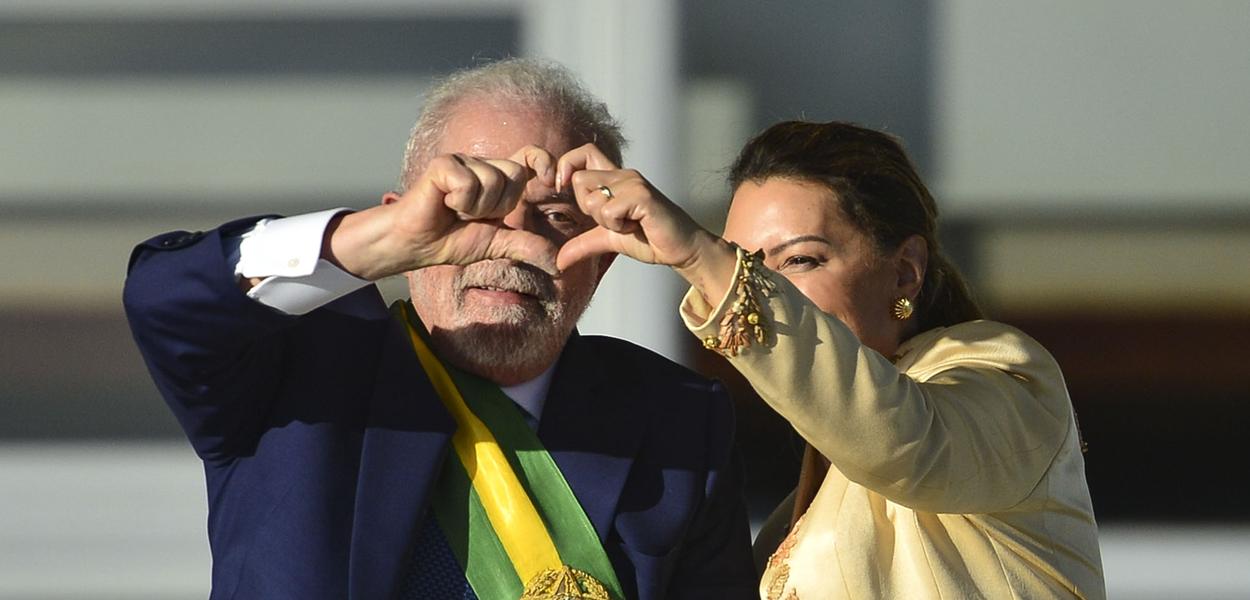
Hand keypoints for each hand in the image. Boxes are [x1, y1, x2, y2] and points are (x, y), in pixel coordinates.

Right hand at [325, 149, 558, 279]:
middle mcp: (482, 165)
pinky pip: (469, 183)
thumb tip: (559, 266)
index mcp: (498, 179)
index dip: (542, 161)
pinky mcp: (444, 165)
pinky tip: (444, 204)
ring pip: (492, 180)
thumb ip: (527, 247)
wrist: (416, 244)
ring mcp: (463, 161)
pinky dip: (460, 201)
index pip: (530, 156)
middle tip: (474, 215)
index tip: (549, 181)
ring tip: (456, 211)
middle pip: (515, 174)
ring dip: (476, 207)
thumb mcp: (497, 244)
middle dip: (499, 205)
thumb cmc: (451, 239)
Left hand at [554, 144, 736, 296]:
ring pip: (592, 197)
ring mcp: (634, 183)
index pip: (583, 153)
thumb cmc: (650, 239)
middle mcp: (623, 175)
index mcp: (614, 179)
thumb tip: (559, 261)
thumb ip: (583, 244)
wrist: (681, 249)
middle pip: (579, 179)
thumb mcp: (608, 239)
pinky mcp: (642, 196)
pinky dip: (618, 226)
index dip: (567, 166)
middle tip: (612, 220)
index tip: (564, 190)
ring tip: (628, 224)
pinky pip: (609, 210)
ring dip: (605, 220)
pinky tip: (636, 226)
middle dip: (587, 208)